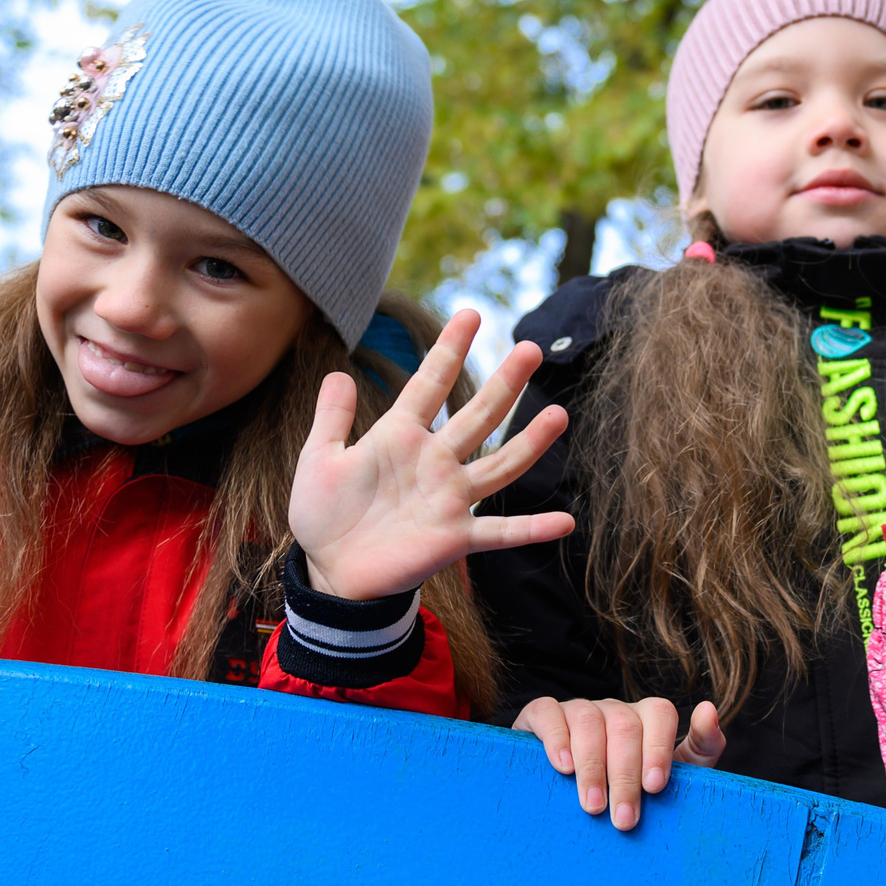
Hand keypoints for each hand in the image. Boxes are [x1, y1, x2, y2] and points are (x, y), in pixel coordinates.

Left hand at [291, 307, 574, 600]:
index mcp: (400, 436)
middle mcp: (434, 461)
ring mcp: (449, 499)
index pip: (430, 384)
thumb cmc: (324, 515)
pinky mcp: (454, 538)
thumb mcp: (319, 460)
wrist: (330, 572)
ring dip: (529, 443)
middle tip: (530, 348)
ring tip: (559, 414)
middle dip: (503, 383)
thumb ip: (332, 419)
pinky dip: (533, 528)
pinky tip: (566, 522)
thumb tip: (339, 373)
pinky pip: (501, 532)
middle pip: (478, 415)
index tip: (471, 314)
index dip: (449, 350)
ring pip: (500, 465)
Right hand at [514, 696, 725, 829]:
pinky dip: (556, 738)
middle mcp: (612, 711)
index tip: (655, 787)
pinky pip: (548, 712)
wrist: (570, 804)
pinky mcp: (541, 717)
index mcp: (645, 720)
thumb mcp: (673, 778)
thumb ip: (701, 749)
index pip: (659, 714)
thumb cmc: (630, 793)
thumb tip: (709, 710)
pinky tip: (562, 767)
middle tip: (623, 818)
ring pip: (588, 720)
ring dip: (592, 765)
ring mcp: (577, 710)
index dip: (659, 747)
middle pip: (624, 725)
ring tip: (593, 806)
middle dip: (625, 775)